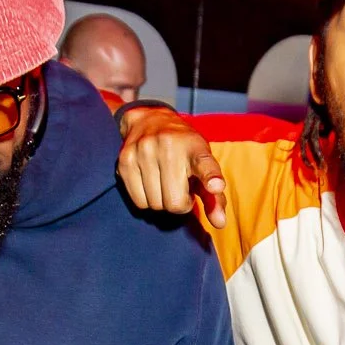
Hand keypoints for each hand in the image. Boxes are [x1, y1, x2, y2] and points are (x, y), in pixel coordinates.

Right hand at [117, 107, 226, 226]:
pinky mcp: (125, 160)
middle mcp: (169, 146)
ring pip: (155, 205)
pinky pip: (139, 201)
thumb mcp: (203, 168)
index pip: (204, 165)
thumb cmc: (185, 152)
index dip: (211, 178)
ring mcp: (144, 151)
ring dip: (162, 201)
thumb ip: (214, 198)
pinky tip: (151, 184)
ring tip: (165, 183)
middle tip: (180, 187)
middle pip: (174, 203)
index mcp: (195, 148)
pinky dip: (146, 200)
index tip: (216, 186)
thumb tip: (219, 223)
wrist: (150, 120)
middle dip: (179, 203)